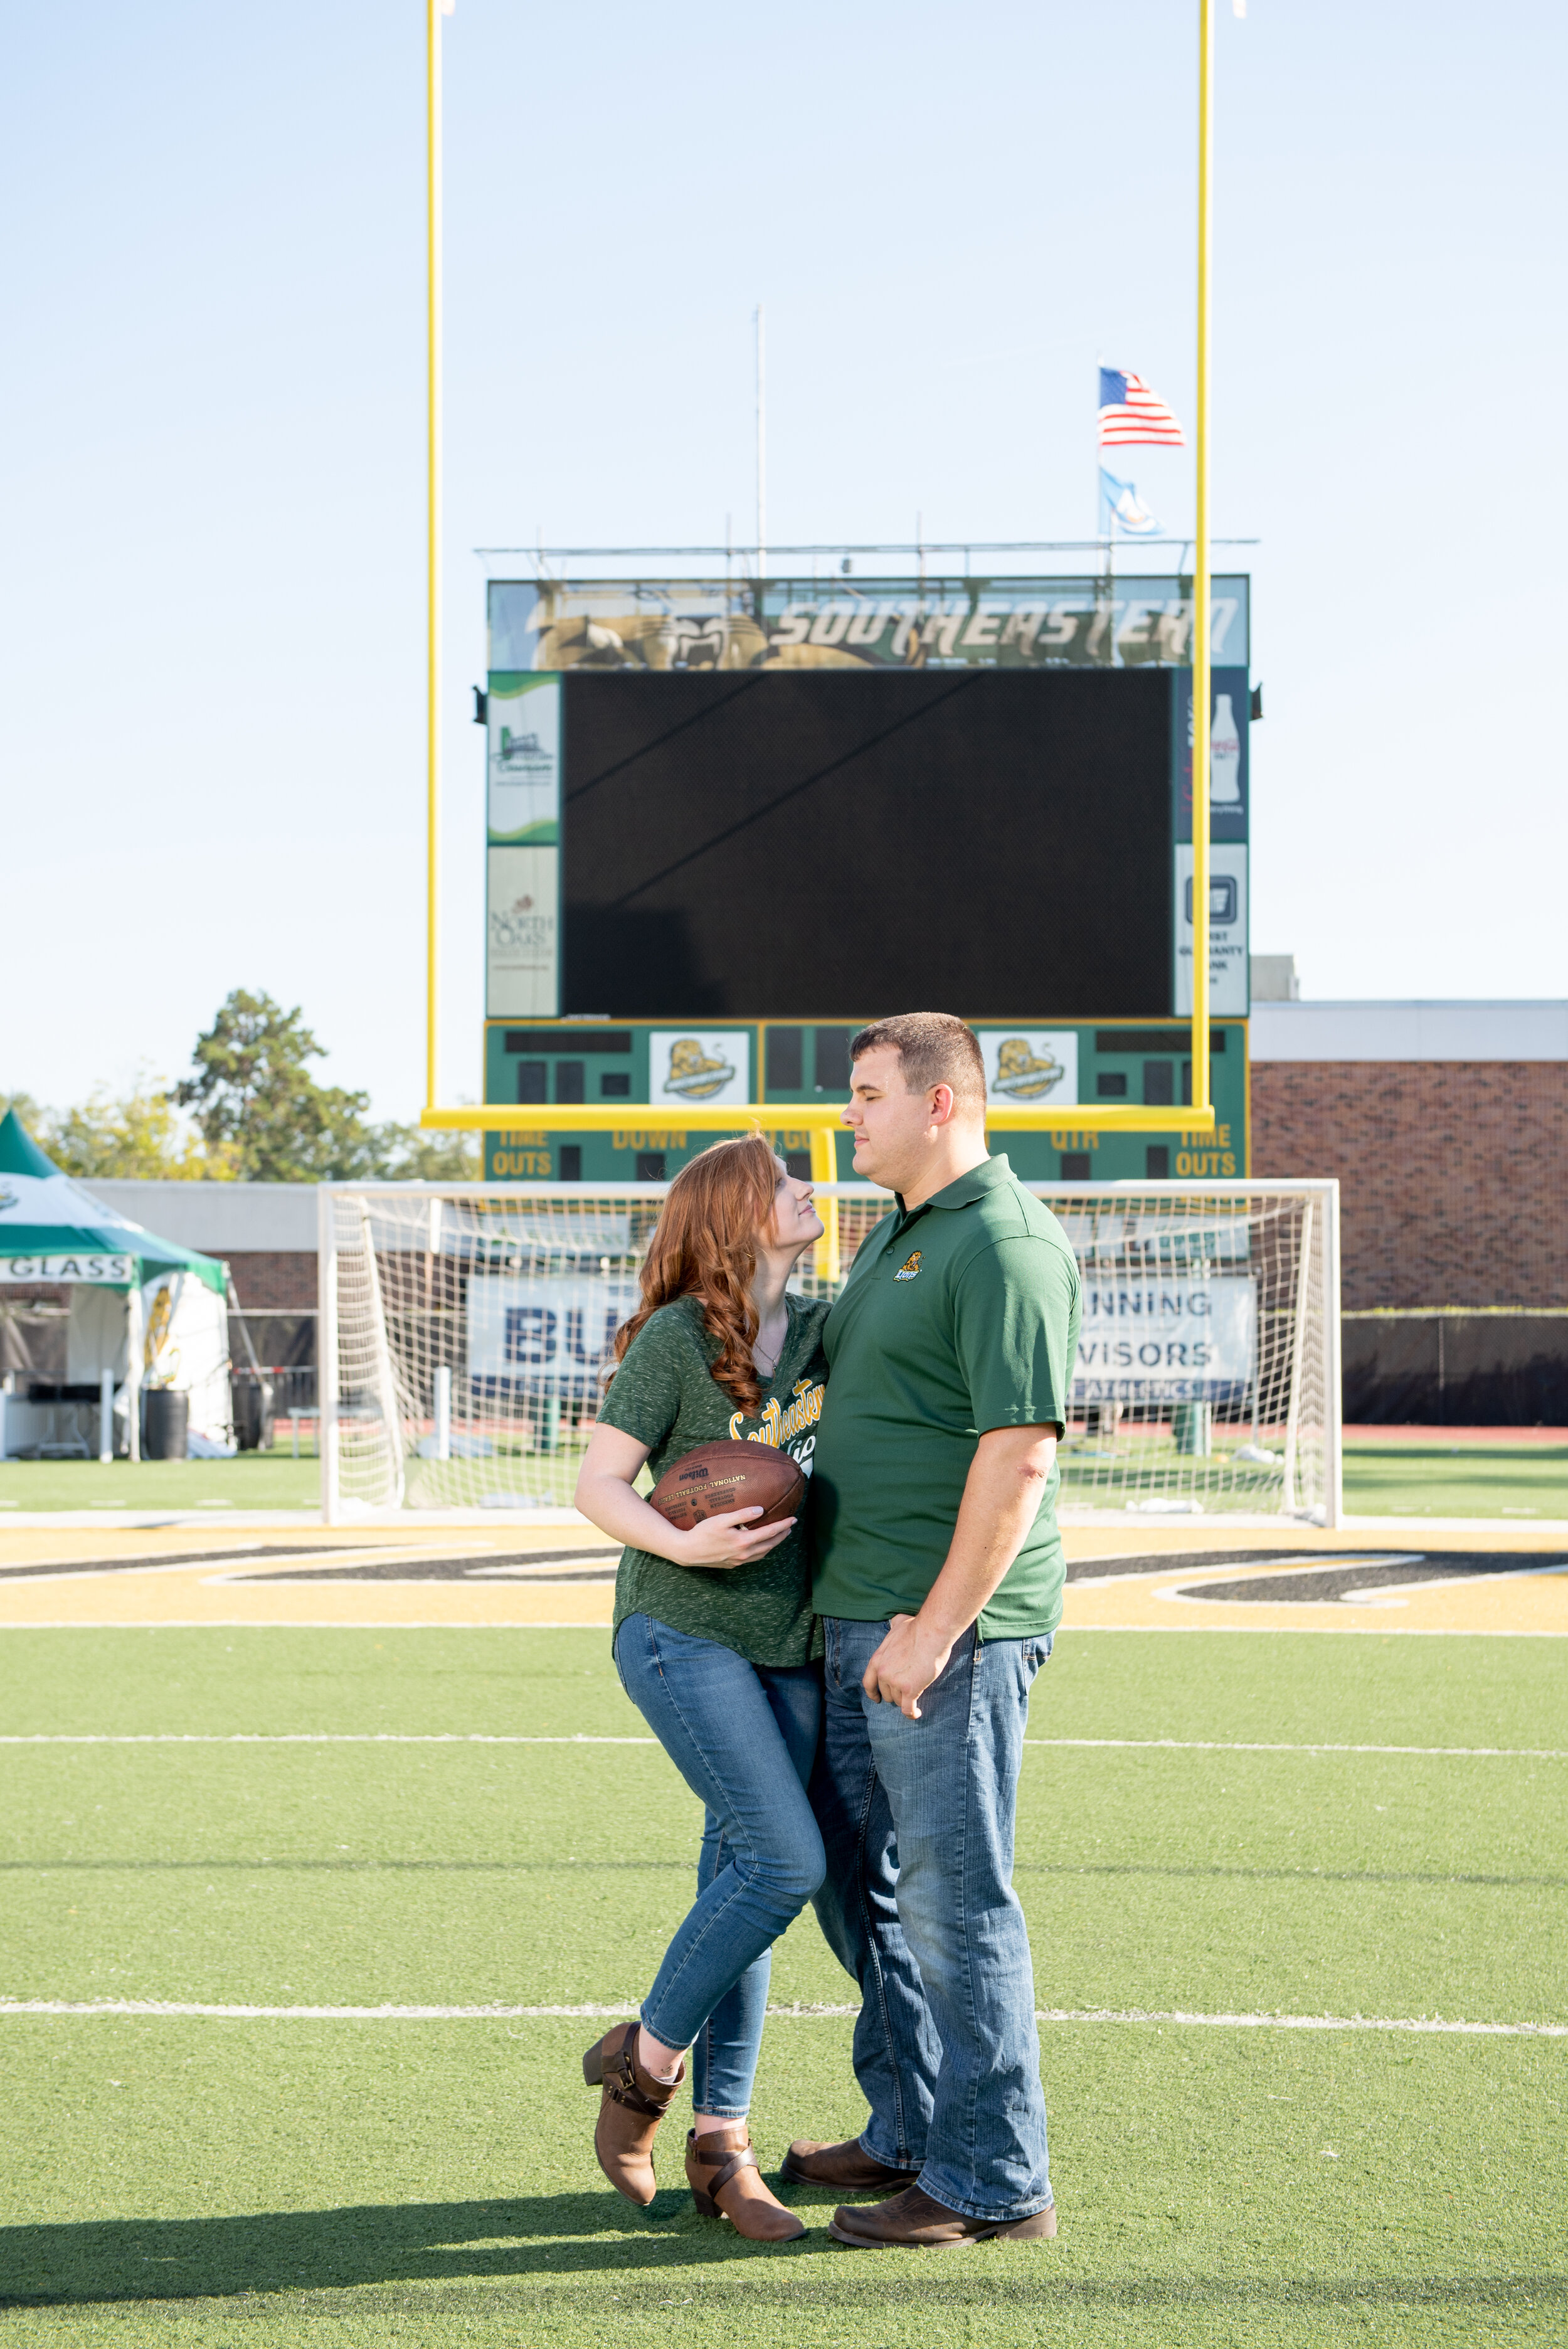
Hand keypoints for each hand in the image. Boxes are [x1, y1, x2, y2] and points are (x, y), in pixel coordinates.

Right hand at [673, 1506, 796, 1570]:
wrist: (687, 1551)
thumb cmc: (703, 1533)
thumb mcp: (722, 1519)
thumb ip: (742, 1514)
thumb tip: (761, 1510)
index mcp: (744, 1542)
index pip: (770, 1532)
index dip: (783, 1525)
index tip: (793, 1519)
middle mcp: (744, 1554)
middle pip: (770, 1545)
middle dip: (782, 1536)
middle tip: (790, 1527)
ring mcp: (738, 1561)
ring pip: (762, 1554)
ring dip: (773, 1545)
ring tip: (779, 1536)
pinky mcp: (732, 1565)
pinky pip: (753, 1559)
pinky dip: (761, 1552)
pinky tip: (760, 1546)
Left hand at [862, 1612, 953, 1719]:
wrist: (931, 1632)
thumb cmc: (918, 1627)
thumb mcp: (897, 1625)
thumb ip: (893, 1627)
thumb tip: (895, 1620)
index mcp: (877, 1659)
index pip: (868, 1683)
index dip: (872, 1693)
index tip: (876, 1698)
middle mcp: (882, 1673)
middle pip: (886, 1693)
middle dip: (895, 1694)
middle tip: (906, 1691)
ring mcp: (895, 1682)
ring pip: (898, 1701)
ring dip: (906, 1701)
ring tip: (915, 1697)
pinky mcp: (909, 1690)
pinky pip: (907, 1709)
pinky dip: (912, 1714)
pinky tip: (917, 1713)